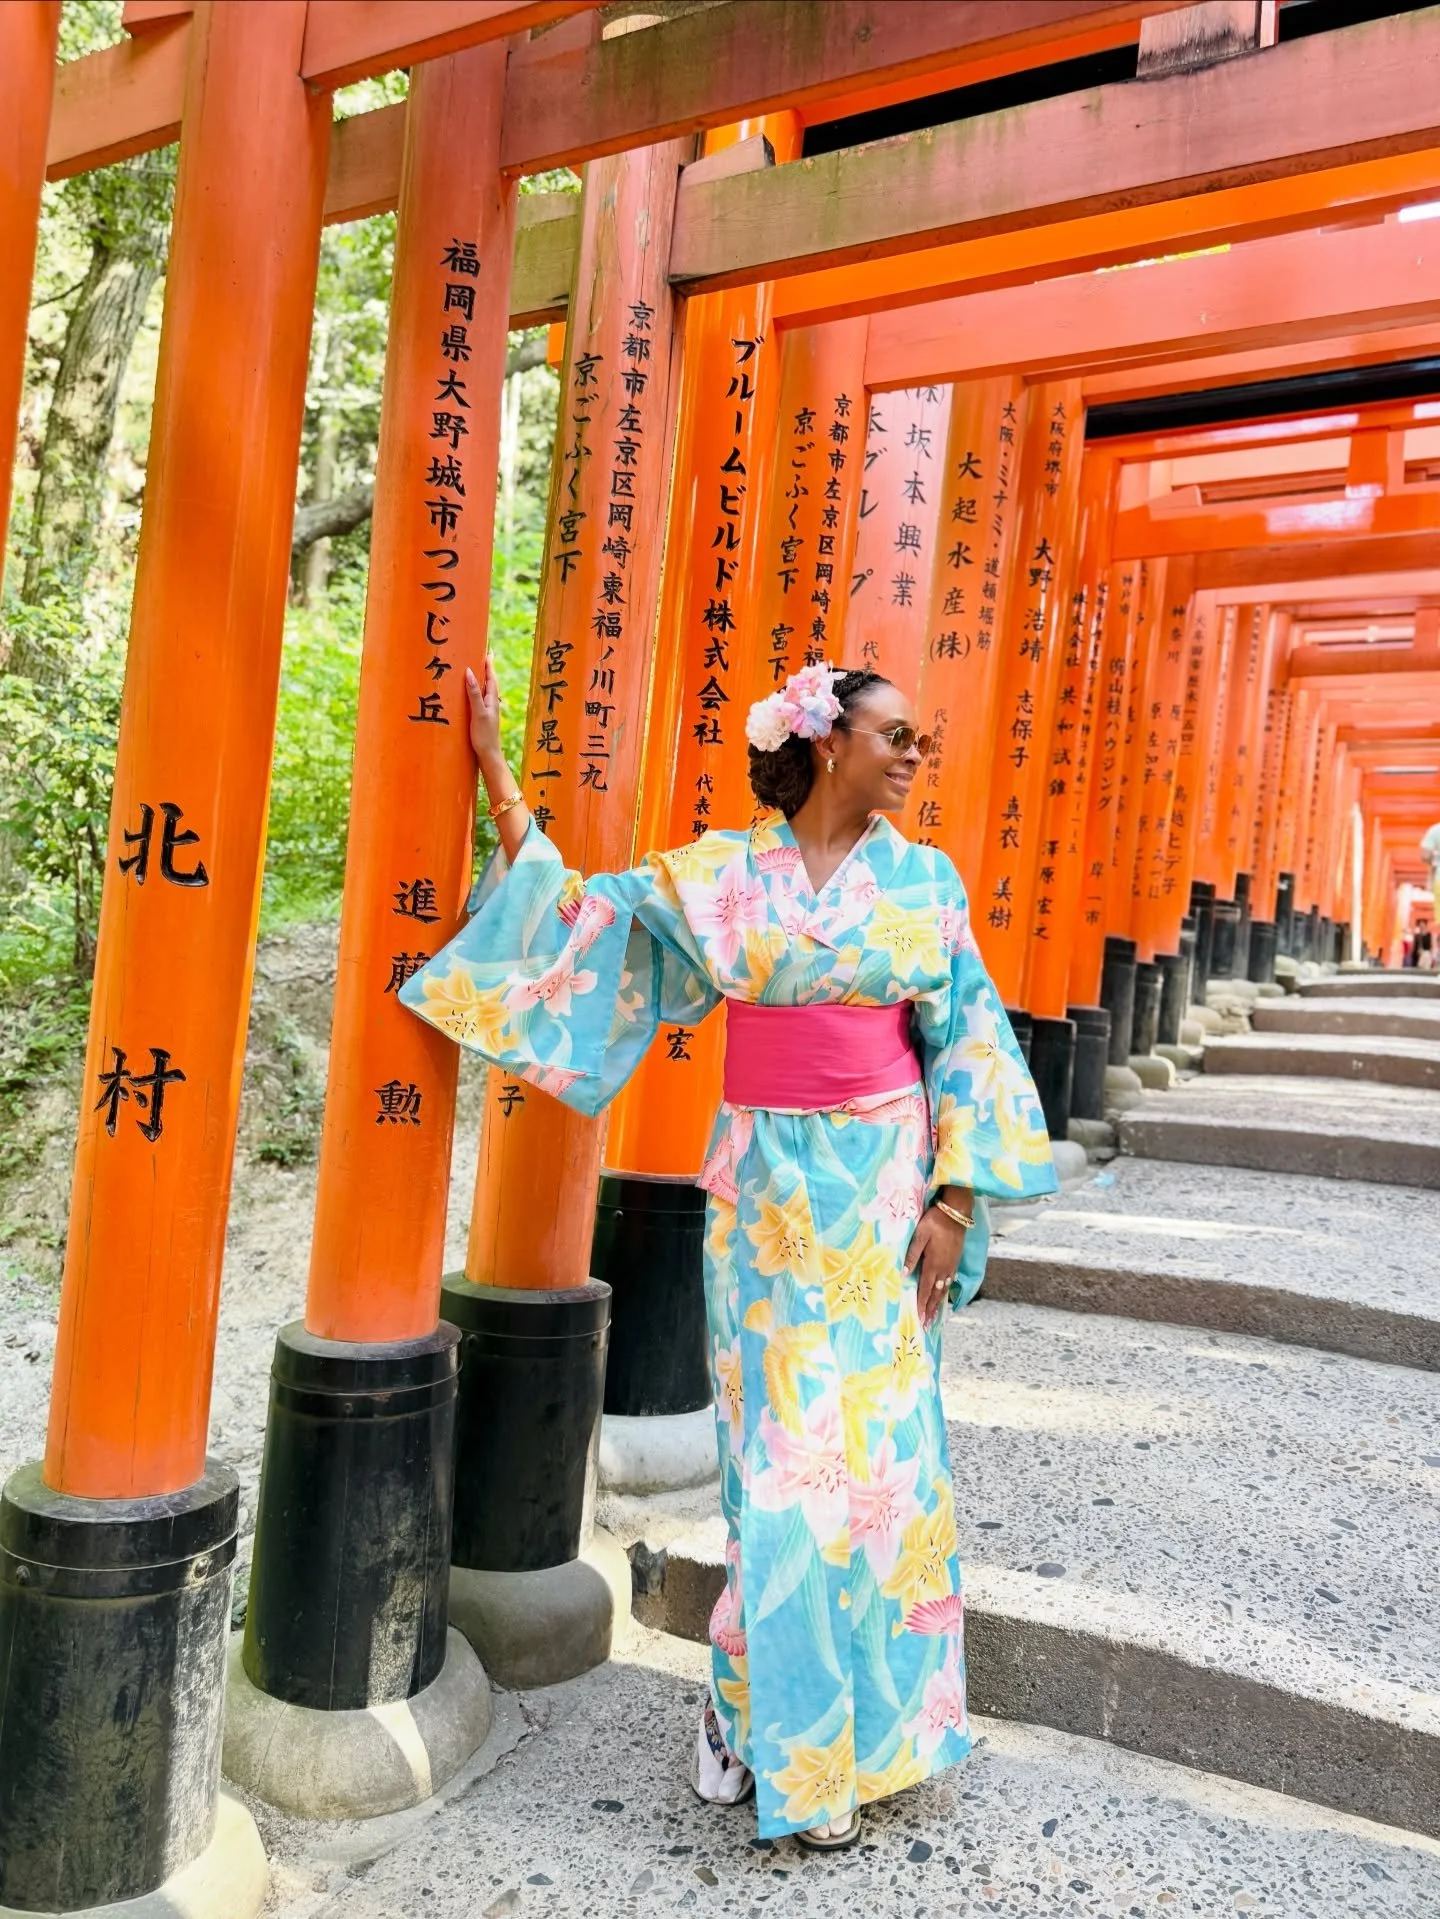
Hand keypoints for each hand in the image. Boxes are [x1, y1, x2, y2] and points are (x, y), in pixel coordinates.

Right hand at [465, 656, 502, 764]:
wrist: (488, 756)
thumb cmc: (484, 735)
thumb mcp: (478, 712)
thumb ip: (474, 693)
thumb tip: (470, 673)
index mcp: (492, 700)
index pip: (491, 677)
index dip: (489, 664)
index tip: (489, 651)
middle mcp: (491, 703)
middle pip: (489, 682)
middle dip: (486, 669)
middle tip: (484, 655)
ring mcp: (487, 711)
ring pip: (485, 690)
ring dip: (482, 679)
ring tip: (478, 670)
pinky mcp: (481, 718)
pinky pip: (479, 699)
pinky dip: (476, 691)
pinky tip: (472, 694)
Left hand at [904, 1204, 966, 1328]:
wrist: (956, 1212)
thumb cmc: (935, 1222)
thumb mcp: (920, 1236)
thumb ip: (912, 1255)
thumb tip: (904, 1274)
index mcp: (933, 1264)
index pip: (926, 1290)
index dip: (922, 1305)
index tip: (920, 1319)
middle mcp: (944, 1269)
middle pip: (936, 1294)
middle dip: (931, 1309)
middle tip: (927, 1324)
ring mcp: (951, 1265)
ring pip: (943, 1289)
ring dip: (938, 1303)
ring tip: (935, 1316)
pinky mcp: (955, 1260)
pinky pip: (949, 1281)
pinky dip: (945, 1292)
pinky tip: (943, 1295)